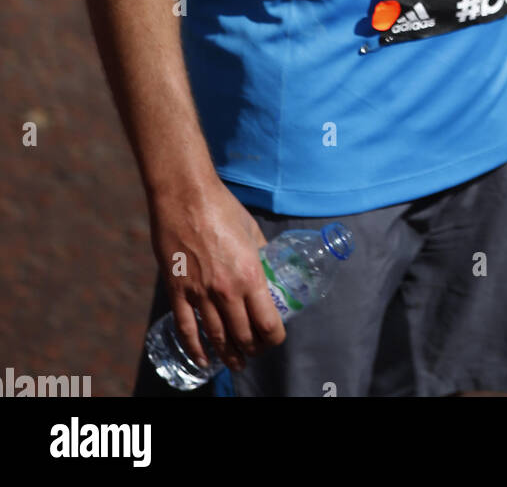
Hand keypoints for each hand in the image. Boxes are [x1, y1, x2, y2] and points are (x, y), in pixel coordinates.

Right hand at [149, 178, 285, 373]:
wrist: (186, 196)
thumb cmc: (222, 207)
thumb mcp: (252, 230)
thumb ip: (260, 253)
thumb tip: (265, 265)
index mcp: (251, 275)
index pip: (268, 323)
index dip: (274, 339)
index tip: (275, 340)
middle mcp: (227, 290)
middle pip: (244, 335)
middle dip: (252, 348)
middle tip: (254, 353)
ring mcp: (200, 293)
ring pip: (217, 336)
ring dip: (228, 354)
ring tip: (234, 363)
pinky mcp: (178, 291)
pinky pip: (187, 328)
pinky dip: (196, 348)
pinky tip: (203, 359)